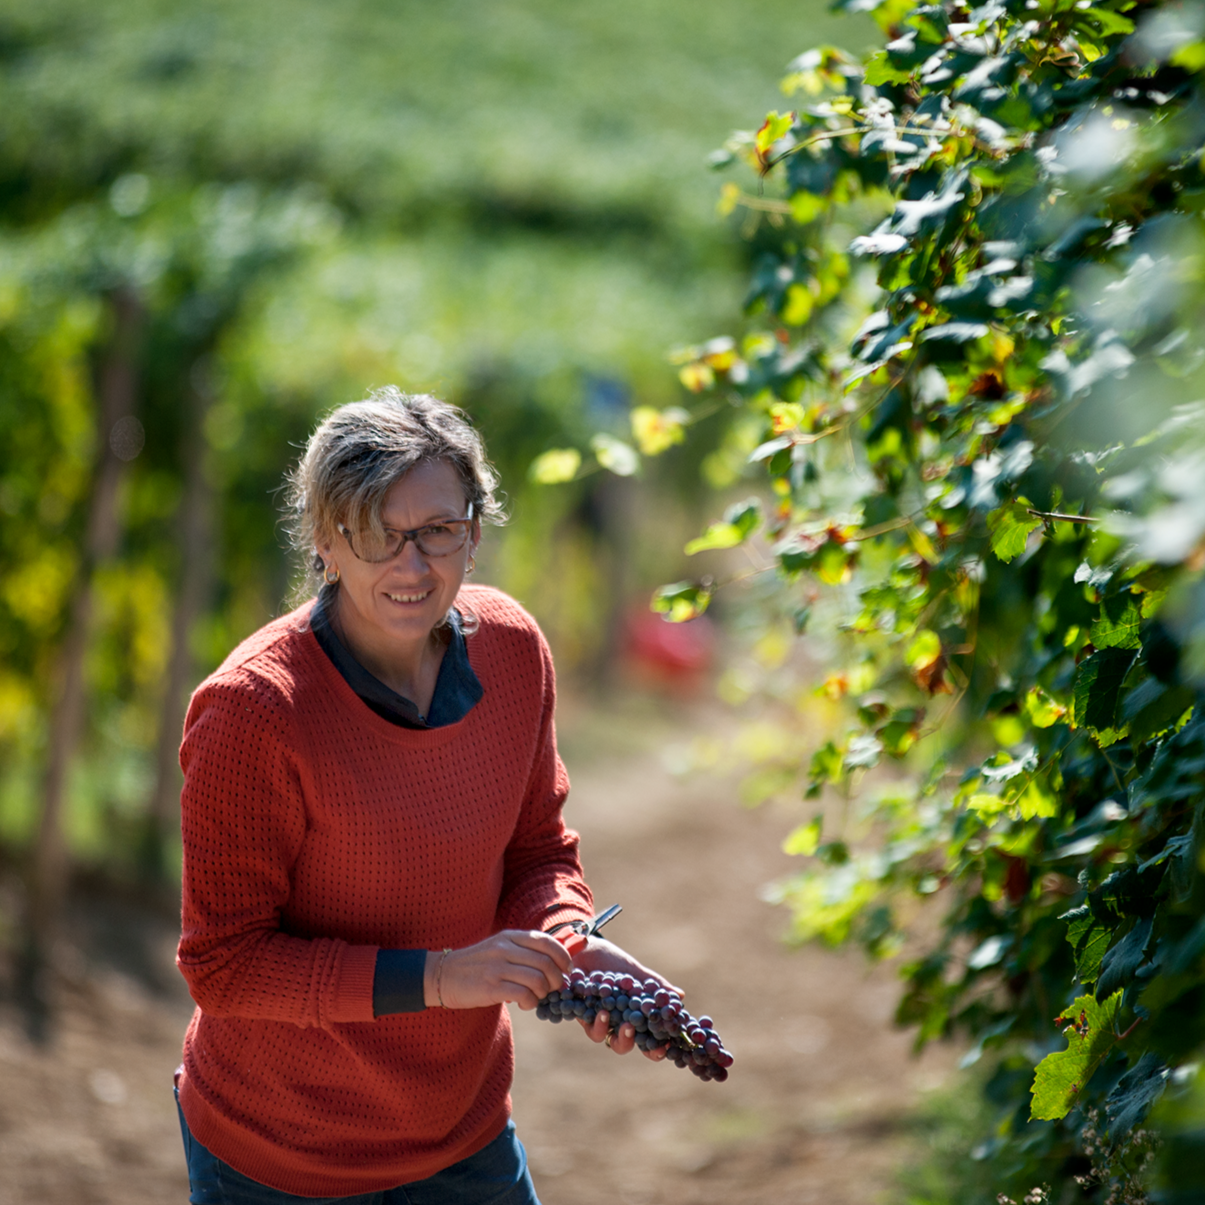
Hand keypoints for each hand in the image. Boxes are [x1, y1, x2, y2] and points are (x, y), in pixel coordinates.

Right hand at [426, 931, 570, 1010]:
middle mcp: (505, 948)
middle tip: (554, 988)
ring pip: (537, 979)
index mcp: (510, 936)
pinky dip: (531, 1001)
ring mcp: (497, 967)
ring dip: (544, 992)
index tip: (566, 970)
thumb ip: (525, 951)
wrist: (443, 975)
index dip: (563, 957)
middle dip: (557, 979)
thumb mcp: (501, 947)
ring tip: (537, 996)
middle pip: (546, 963)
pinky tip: (525, 1003)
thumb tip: (558, 959)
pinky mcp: (490, 987)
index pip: (546, 941)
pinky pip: (523, 994)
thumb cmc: (478, 964)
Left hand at [572, 936, 678, 1060]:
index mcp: (630, 1014)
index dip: (654, 1048)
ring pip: (601, 1037)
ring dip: (606, 1030)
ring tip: (611, 1017)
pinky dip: (594, 1019)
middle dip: (627, 1042)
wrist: (584, 946)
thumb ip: (654, 985)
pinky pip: (585, 1023)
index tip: (664, 1048)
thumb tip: (680, 995)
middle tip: (631, 1030)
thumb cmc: (610, 960)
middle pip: (621, 1045)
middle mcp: (612, 1021)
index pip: (644, 1039)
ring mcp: (594, 1017)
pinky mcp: (577, 1012)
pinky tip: (600, 1009)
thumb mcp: (635, 972)